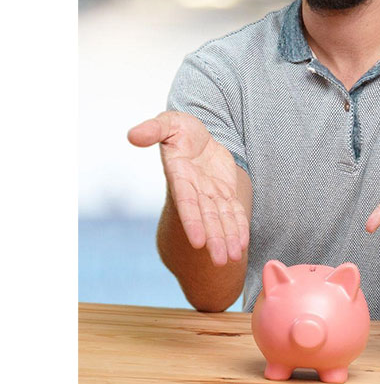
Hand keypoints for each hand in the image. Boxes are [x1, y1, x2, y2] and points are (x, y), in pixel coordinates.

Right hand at [128, 111, 249, 266]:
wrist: (197, 134)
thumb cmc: (180, 129)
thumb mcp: (168, 122)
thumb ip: (153, 129)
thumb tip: (133, 136)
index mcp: (181, 176)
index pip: (187, 203)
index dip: (193, 222)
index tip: (198, 242)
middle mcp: (196, 189)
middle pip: (207, 218)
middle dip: (214, 239)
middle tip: (221, 261)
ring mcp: (211, 192)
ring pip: (221, 219)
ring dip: (227, 238)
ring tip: (232, 259)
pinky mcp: (224, 192)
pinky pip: (233, 212)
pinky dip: (238, 227)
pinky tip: (242, 244)